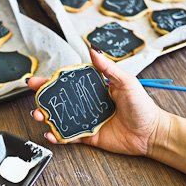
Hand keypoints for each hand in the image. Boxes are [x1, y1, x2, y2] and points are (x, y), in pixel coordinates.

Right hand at [28, 48, 167, 155]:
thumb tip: (93, 49)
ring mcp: (87, 121)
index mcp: (94, 90)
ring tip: (39, 115)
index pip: (69, 84)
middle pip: (61, 101)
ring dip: (47, 117)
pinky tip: (50, 134)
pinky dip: (58, 137)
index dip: (52, 82)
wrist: (150, 132)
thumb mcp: (126, 82)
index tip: (38, 81)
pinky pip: (70, 137)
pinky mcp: (89, 137)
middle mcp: (88, 105)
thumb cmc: (142, 106)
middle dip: (44, 100)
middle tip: (35, 99)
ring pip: (62, 119)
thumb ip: (108, 68)